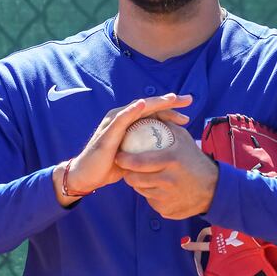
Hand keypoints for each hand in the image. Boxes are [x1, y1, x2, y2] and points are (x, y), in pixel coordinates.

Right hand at [53, 94, 192, 205]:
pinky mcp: (107, 131)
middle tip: (189, 100)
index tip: (188, 117)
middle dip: (170, 102)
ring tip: (171, 98)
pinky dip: (132, 110)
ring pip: (139, 108)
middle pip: (149, 105)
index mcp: (130, 123)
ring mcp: (114, 122)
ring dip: (156, 102)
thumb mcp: (134, 157)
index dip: (171, 111)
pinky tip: (143, 104)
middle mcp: (122, 117)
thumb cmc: (110, 166)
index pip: (153, 113)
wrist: (87, 176)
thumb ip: (146, 151)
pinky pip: (121, 118)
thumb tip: (165, 156)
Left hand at [115, 122, 218, 219]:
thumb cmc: (194, 159)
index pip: (137, 162)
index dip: (124, 160)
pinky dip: (150, 194)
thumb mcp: (183, 138)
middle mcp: (168, 179)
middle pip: (134, 179)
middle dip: (127, 173)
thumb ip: (165, 123)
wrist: (213, 188)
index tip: (120, 156)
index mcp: (170, 159)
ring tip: (141, 175)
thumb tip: (149, 109)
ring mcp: (167, 197)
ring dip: (138, 183)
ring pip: (140, 190)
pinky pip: (149, 201)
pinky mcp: (166, 210)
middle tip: (126, 167)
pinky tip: (156, 187)